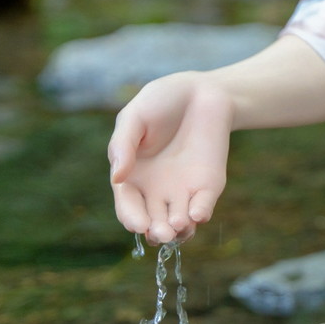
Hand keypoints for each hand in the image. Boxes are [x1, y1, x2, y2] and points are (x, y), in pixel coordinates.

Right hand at [109, 73, 233, 244]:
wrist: (199, 90)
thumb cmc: (159, 102)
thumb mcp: (134, 117)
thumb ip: (123, 144)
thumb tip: (117, 176)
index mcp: (132, 178)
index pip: (128, 207)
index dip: (132, 218)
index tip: (138, 224)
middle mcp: (156, 191)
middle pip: (154, 222)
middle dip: (158, 231)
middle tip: (162, 233)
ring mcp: (183, 191)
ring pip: (179, 223)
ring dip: (179, 231)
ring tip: (179, 227)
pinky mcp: (207, 186)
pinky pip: (203, 206)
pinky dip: (201, 213)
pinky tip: (197, 215)